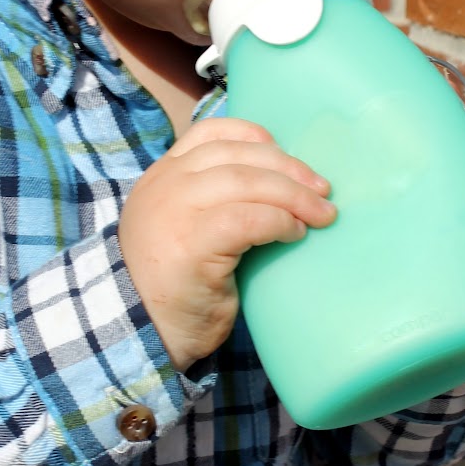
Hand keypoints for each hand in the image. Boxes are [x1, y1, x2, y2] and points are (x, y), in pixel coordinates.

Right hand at [119, 116, 335, 370]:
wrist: (142, 332)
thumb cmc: (175, 286)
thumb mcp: (186, 228)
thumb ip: (212, 200)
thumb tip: (278, 185)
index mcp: (163, 176)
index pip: (210, 133)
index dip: (255, 137)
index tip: (285, 154)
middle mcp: (166, 186)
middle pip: (238, 156)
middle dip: (289, 169)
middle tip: (322, 191)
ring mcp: (175, 211)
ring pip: (247, 181)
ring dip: (294, 196)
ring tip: (321, 214)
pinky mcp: (192, 243)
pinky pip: (248, 219)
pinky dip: (280, 222)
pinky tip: (295, 234)